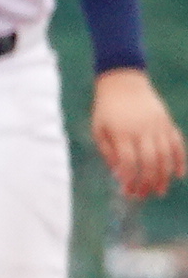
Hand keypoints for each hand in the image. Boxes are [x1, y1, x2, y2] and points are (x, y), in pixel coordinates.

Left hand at [92, 67, 183, 199]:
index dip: (129, 178)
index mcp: (121, 132)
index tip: (127, 190)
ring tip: (160, 190)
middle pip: (149, 161)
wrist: (123, 82)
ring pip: (165, 156)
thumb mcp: (98, 128)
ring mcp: (157, 127)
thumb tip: (118, 172)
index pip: (127, 161)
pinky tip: (180, 174)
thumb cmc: (107, 108)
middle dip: (147, 182)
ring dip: (164, 176)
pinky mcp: (167, 123)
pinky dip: (181, 160)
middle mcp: (142, 130)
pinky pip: (177, 144)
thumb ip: (107, 150)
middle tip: (144, 195)